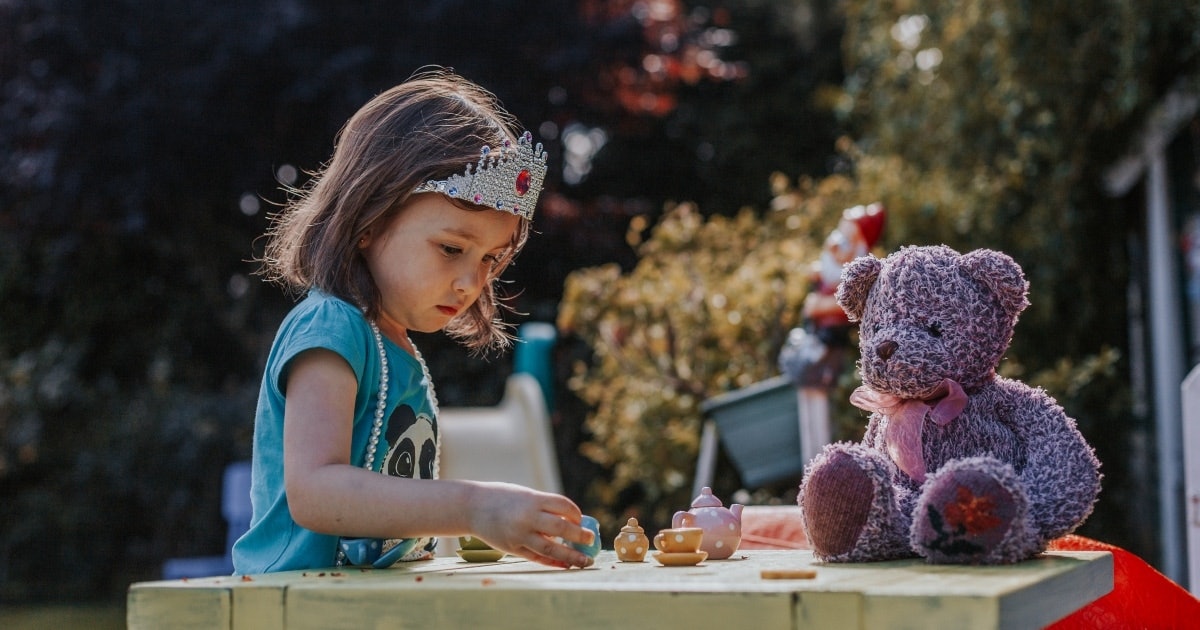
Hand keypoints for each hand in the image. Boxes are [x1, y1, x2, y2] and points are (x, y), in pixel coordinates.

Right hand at [465, 482, 594, 568]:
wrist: (472, 506)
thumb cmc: (502, 498)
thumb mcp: (524, 496)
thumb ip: (544, 508)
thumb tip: (570, 522)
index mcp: (532, 499)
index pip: (563, 506)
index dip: (576, 513)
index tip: (580, 519)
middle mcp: (527, 517)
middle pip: (561, 527)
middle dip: (579, 535)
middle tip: (590, 539)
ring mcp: (519, 534)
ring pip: (551, 548)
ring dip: (571, 555)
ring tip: (585, 560)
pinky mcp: (512, 548)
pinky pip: (537, 557)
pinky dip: (552, 562)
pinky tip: (564, 564)